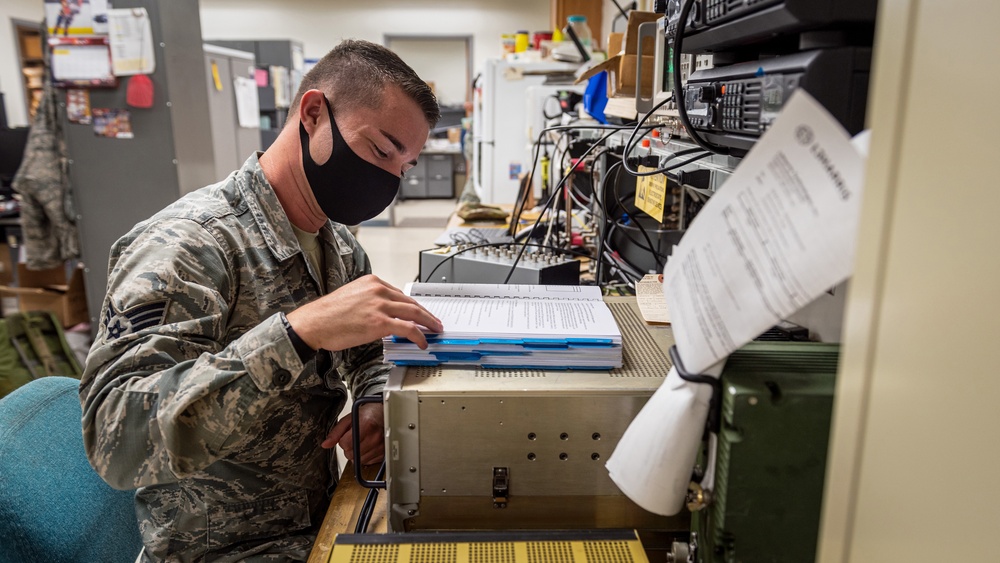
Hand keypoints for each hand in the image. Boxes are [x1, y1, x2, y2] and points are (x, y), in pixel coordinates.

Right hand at [286, 275, 442, 350]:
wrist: (313, 323)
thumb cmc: (327, 314)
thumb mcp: (352, 297)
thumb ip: (371, 301)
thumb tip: (386, 315)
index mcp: (372, 282)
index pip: (400, 294)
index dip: (414, 306)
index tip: (421, 313)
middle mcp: (378, 290)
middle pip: (411, 301)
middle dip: (426, 314)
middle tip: (435, 322)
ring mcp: (380, 305)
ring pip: (414, 313)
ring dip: (428, 323)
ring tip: (434, 331)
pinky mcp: (380, 322)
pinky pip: (408, 328)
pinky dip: (419, 335)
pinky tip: (422, 342)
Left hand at [323, 402, 383, 465]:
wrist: (385, 415)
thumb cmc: (368, 414)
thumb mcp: (349, 419)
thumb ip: (336, 432)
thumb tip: (326, 444)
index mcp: (366, 424)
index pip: (345, 444)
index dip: (343, 440)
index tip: (347, 435)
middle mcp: (375, 437)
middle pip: (351, 454)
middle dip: (349, 448)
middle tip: (355, 438)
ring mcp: (381, 446)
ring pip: (359, 461)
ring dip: (357, 454)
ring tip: (362, 442)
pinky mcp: (383, 454)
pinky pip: (368, 462)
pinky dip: (366, 456)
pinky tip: (368, 447)